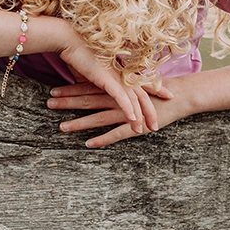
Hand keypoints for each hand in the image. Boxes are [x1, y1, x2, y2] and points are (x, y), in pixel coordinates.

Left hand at [47, 81, 185, 147]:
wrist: (182, 95)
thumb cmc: (158, 90)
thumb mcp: (135, 85)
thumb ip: (119, 86)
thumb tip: (104, 85)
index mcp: (117, 88)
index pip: (89, 88)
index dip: (70, 89)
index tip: (53, 91)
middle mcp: (118, 99)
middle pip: (88, 100)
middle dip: (67, 102)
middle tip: (48, 103)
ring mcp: (127, 113)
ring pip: (98, 117)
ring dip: (79, 122)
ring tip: (61, 127)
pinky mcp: (137, 126)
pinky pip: (117, 134)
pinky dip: (102, 139)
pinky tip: (88, 144)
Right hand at [55, 42, 159, 134]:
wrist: (69, 40)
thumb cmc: (78, 53)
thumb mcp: (92, 69)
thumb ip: (98, 79)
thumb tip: (96, 84)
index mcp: (121, 69)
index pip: (143, 81)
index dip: (157, 89)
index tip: (168, 96)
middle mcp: (122, 73)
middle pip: (142, 94)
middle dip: (151, 111)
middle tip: (155, 125)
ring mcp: (115, 76)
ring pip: (134, 99)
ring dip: (140, 116)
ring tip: (142, 131)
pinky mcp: (106, 79)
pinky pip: (121, 97)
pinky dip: (127, 109)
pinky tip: (133, 120)